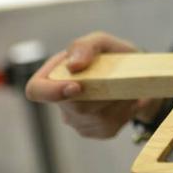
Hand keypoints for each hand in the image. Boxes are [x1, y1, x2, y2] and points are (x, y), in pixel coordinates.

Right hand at [25, 31, 158, 138]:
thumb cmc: (112, 55)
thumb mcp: (101, 42)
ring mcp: (78, 120)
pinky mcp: (97, 131)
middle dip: (104, 92)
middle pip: (77, 107)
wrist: (136, 74)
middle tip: (122, 78)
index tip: (76, 86)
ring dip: (119, 100)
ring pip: (98, 117)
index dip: (51, 92)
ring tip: (127, 86)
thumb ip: (84, 46)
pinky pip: (112, 125)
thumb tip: (73, 66)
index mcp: (54, 76)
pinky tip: (128, 98)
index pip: (36, 90)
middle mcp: (62, 102)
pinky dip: (126, 110)